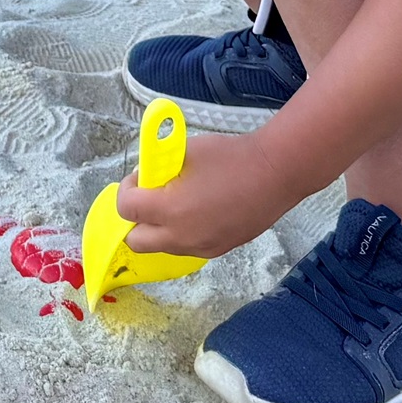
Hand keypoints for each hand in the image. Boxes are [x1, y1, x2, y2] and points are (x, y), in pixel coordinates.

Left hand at [119, 132, 285, 257]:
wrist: (275, 173)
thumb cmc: (231, 157)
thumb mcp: (185, 152)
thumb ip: (158, 167)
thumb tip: (146, 177)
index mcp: (169, 210)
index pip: (126, 209)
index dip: (127, 189)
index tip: (140, 177)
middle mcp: (182, 237)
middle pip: (137, 241)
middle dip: (136, 219)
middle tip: (150, 197)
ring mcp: (201, 247)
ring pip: (162, 247)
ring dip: (159, 228)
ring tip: (177, 202)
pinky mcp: (219, 250)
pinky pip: (187, 247)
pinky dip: (182, 233)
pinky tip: (199, 210)